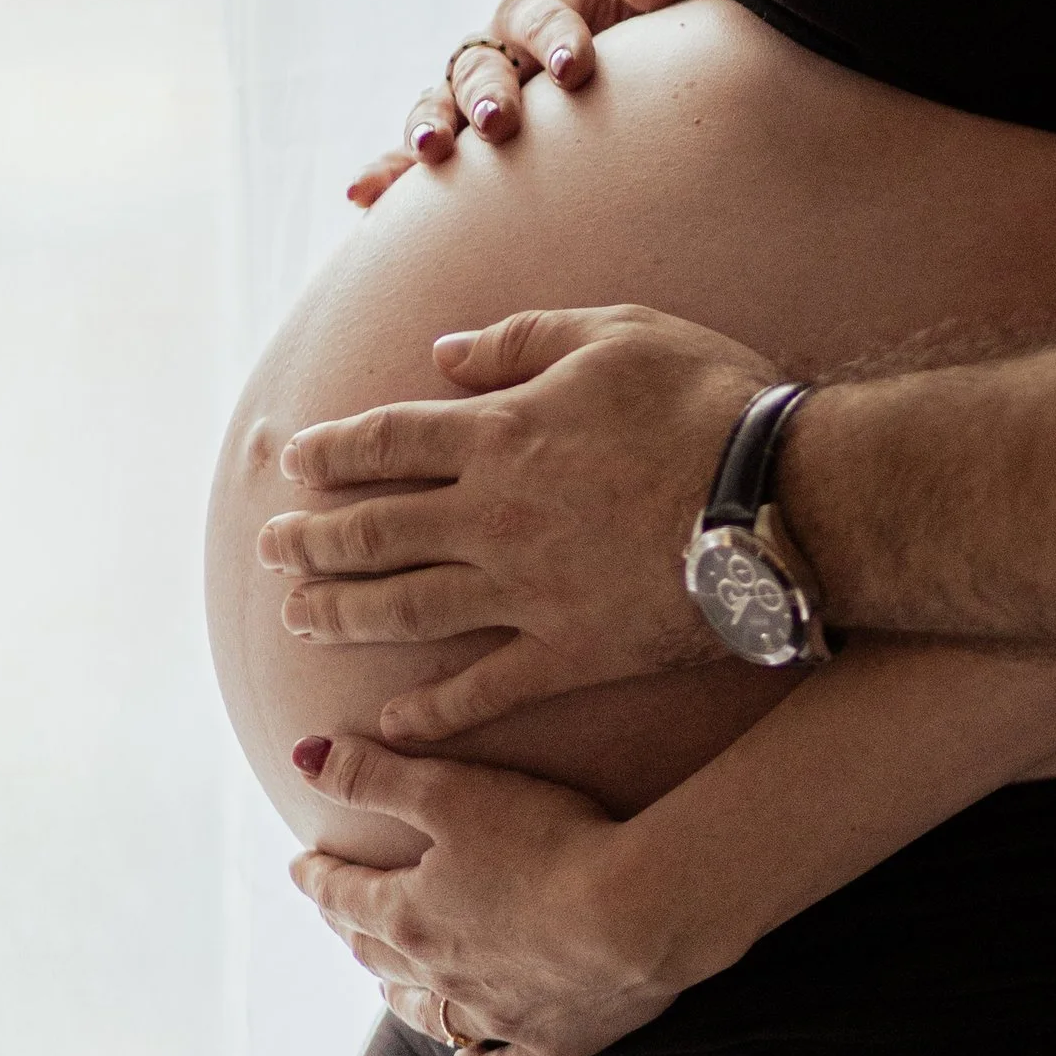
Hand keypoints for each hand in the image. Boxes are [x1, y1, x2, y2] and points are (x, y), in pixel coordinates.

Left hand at [260, 306, 783, 741]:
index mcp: (501, 433)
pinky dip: (431, 712)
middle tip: (272, 552)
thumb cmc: (708, 401)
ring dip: (341, 617)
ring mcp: (524, 592)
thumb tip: (443, 355)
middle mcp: (492, 517)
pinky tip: (392, 722)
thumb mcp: (617, 333)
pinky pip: (482, 692)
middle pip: (373, 532)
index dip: (331, 453)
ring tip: (299, 621)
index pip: (385, 441)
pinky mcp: (568, 653)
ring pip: (404, 611)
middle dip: (311, 542)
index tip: (295, 464)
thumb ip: (521, 340)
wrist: (783, 499)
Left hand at [287, 732, 681, 1055]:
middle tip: (340, 916)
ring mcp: (495, 1016)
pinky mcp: (550, 1043)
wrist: (636, 912)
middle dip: (353, 930)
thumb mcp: (452, 791)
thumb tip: (302, 756)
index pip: (345, 895)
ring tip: (386, 987)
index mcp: (410, 914)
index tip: (301, 865)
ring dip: (401, 998)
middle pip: (379, 955)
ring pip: (429, 1015)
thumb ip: (375, 776)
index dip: (319, 876)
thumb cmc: (546, 841)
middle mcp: (441, 974)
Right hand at [347, 0, 693, 208]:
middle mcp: (491, 48)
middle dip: (489, 92)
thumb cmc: (627, 34)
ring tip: (431, 150)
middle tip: (501, 120)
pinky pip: (407, 157)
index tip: (576, 66)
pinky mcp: (447, 138)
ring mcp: (461, 93)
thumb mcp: (637, 2)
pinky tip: (363, 197)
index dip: (557, 37)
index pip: (543, 15)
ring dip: (430, 126)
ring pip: (436, 105)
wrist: (606, 73)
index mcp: (538, 9)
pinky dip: (386, 174)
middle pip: (481, 65)